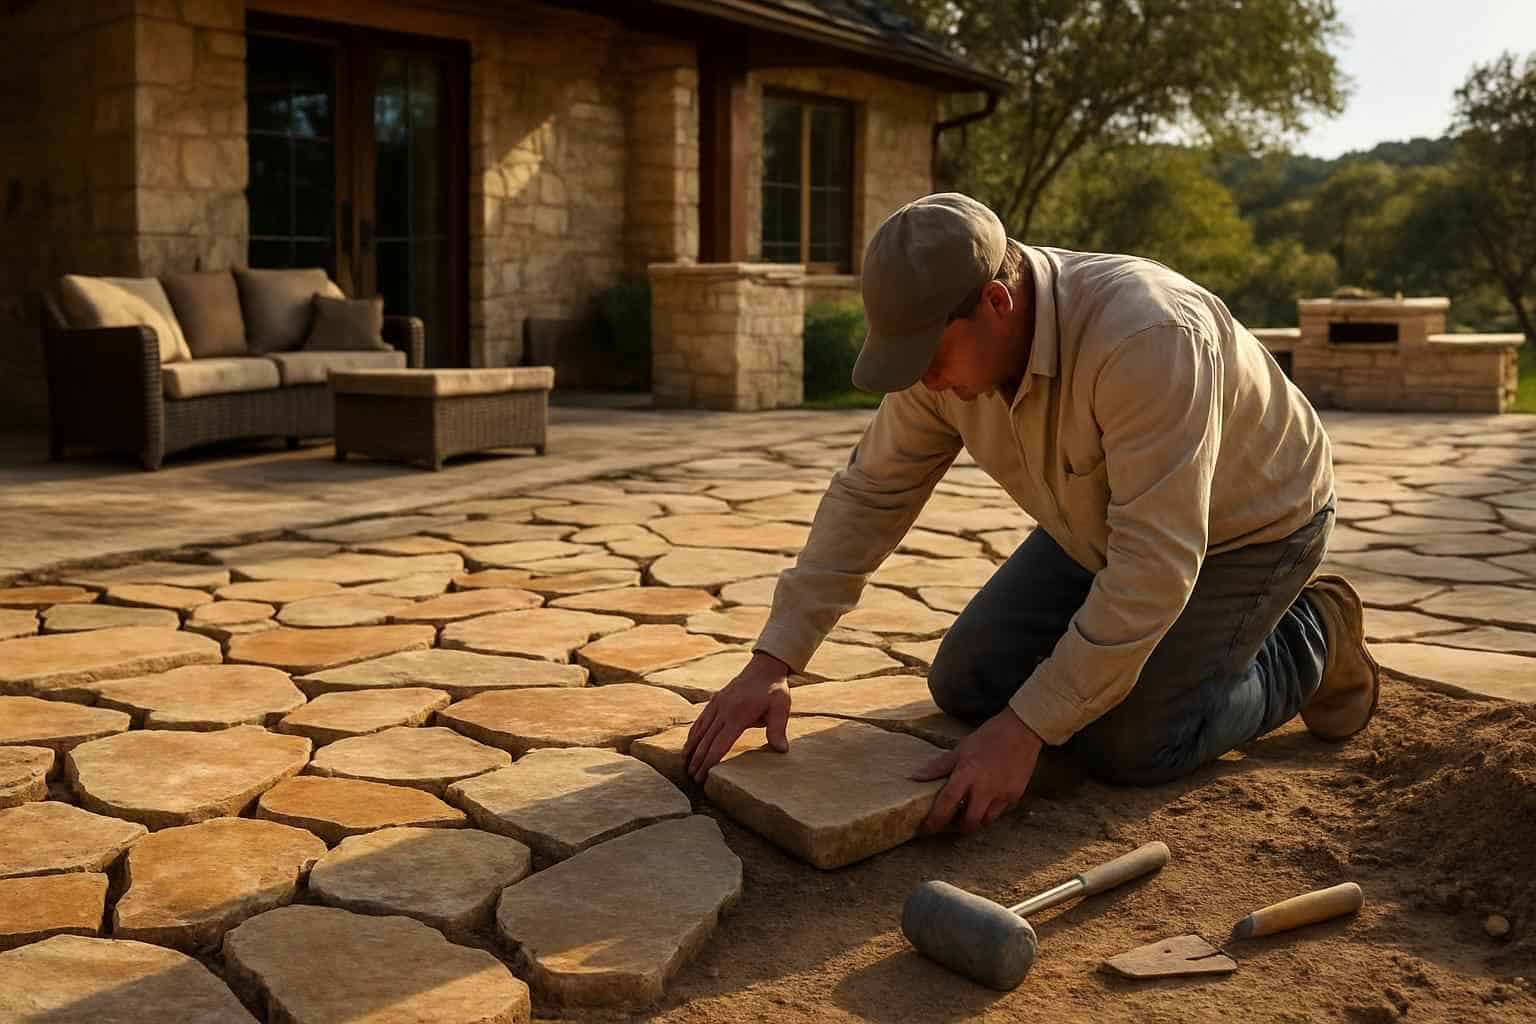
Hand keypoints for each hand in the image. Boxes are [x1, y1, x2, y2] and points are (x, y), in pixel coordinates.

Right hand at [683, 651, 792, 781]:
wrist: (764, 667)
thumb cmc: (774, 690)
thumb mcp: (780, 708)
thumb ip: (778, 729)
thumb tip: (781, 750)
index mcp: (738, 715)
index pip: (720, 743)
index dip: (710, 761)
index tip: (703, 775)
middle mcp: (723, 710)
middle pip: (706, 740)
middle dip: (698, 760)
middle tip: (692, 778)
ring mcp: (717, 704)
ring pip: (700, 730)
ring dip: (692, 748)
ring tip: (685, 765)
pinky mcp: (714, 700)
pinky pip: (700, 720)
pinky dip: (693, 733)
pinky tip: (688, 745)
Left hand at [912, 708, 1042, 833]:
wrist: (1021, 731)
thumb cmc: (989, 737)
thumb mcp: (961, 748)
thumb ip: (939, 766)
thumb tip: (916, 777)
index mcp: (967, 773)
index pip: (947, 803)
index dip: (936, 819)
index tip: (928, 827)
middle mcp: (984, 787)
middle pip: (969, 822)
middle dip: (959, 827)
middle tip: (952, 823)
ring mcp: (1002, 793)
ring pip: (986, 820)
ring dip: (976, 818)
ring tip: (970, 810)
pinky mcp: (1015, 795)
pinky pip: (1000, 811)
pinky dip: (991, 808)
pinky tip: (988, 798)